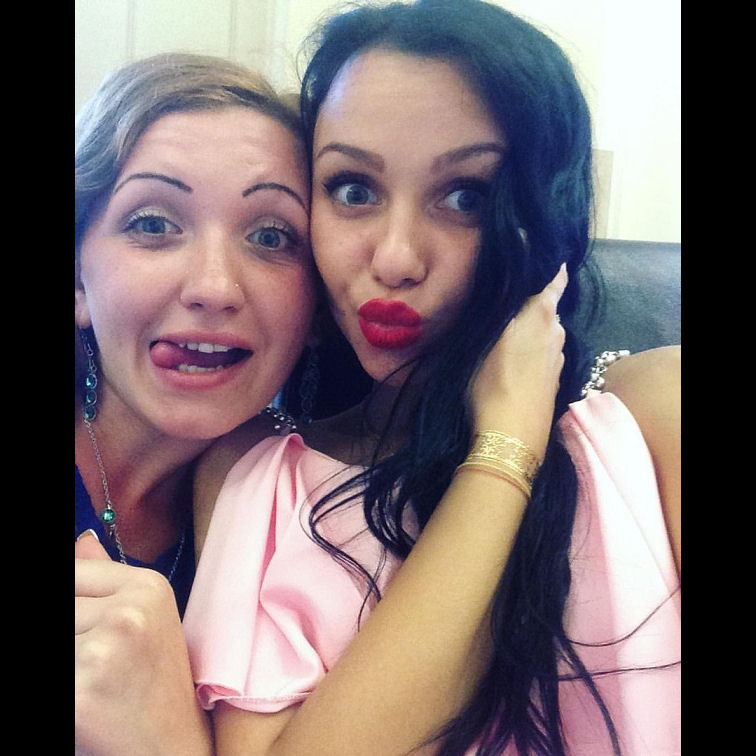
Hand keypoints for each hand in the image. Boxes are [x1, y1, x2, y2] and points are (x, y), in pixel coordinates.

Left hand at [75, 531, 210, 754]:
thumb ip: (104, 578)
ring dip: (69, 660)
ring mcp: (107, 648)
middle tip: (91, 656)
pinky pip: (58, 669)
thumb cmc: (152, 686)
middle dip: (72, 634)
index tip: (84, 628)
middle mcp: (132, 609)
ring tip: (88, 676)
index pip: (71, 571)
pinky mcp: (82, 689)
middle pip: (60, 606)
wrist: (171, 750)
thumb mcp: (144, 621)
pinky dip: (66, 687)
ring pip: (58, 633)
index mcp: (149, 586)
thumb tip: (80, 541)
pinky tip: (84, 700)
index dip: (73, 604)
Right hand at [470, 264, 567, 457]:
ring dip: (532, 330)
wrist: (512, 439)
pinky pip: (545, 356)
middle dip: (532, 303)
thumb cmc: (491, 386)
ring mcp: (559, 361)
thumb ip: (497, 312)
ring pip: (547, 335)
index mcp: (541, 317)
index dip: (548, 269)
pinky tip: (514, 363)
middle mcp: (557, 334)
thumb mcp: (484, 343)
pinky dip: (534, 352)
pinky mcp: (555, 383)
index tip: (536, 257)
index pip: (553, 281)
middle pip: (548, 309)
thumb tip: (500, 285)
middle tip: (505, 302)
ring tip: (506, 334)